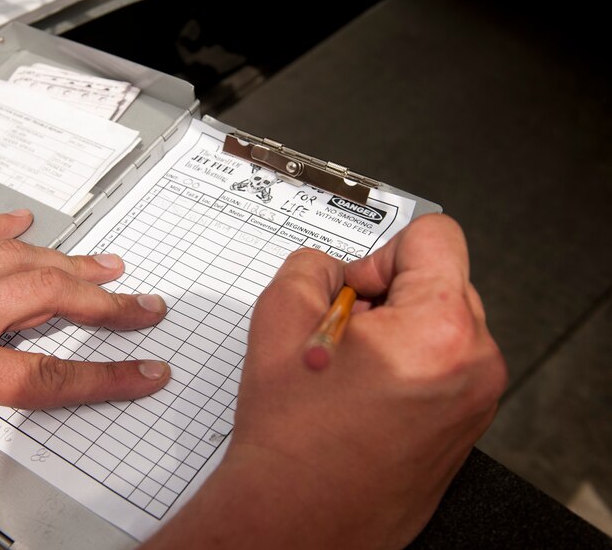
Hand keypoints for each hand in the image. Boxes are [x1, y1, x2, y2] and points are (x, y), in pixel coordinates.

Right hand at [144, 214, 505, 548]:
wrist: (299, 518)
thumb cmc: (293, 440)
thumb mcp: (279, 317)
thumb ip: (310, 265)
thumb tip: (332, 268)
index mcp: (441, 331)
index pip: (435, 236)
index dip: (382, 253)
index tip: (354, 289)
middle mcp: (474, 366)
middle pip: (441, 281)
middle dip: (388, 295)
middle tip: (342, 332)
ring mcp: (475, 401)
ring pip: (441, 324)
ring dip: (396, 331)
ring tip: (349, 371)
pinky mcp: (465, 426)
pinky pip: (443, 365)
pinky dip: (406, 365)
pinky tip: (363, 395)